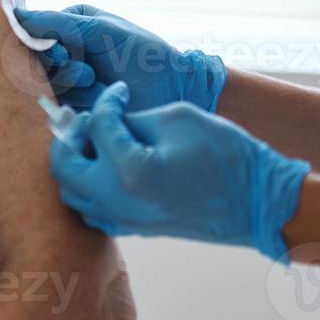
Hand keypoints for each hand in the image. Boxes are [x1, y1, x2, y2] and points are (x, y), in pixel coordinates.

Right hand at [14, 3, 225, 111]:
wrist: (173, 91)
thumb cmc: (142, 54)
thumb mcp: (99, 30)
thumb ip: (56, 22)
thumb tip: (15, 12)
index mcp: (74, 23)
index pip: (37, 29)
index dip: (40, 43)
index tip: (61, 50)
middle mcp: (70, 48)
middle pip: (37, 58)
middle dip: (58, 66)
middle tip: (83, 71)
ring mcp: (72, 78)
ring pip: (45, 81)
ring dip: (68, 84)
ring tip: (95, 82)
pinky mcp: (77, 104)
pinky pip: (56, 104)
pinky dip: (74, 102)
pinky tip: (96, 100)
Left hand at [49, 82, 309, 263]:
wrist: (255, 200)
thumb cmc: (224, 153)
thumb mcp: (176, 119)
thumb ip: (133, 118)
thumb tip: (108, 119)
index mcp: (130, 170)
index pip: (96, 125)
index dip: (106, 100)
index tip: (118, 91)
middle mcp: (118, 201)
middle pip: (63, 165)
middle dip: (70, 134)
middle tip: (89, 117)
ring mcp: (124, 220)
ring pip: (72, 192)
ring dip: (76, 161)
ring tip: (97, 139)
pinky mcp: (134, 229)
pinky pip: (92, 209)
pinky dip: (89, 185)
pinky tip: (110, 164)